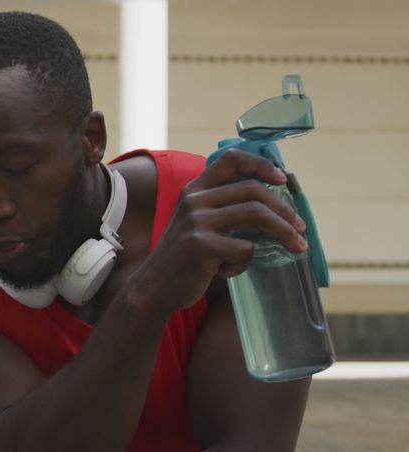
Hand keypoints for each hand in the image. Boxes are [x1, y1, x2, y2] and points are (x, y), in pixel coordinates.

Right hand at [129, 149, 307, 313]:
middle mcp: (194, 200)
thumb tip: (274, 208)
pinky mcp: (202, 244)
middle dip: (285, 209)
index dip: (260, 164)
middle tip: (300, 227)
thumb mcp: (197, 224)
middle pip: (253, 190)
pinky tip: (228, 272)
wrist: (154, 288)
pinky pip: (244, 249)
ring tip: (297, 247)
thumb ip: (222, 210)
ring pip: (256, 215)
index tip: (281, 179)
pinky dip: (244, 263)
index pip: (230, 159)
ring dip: (284, 232)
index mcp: (194, 190)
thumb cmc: (184, 259)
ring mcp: (197, 221)